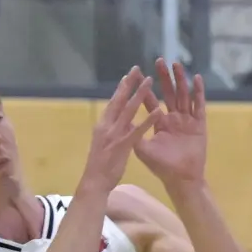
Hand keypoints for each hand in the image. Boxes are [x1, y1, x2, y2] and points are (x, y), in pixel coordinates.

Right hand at [82, 67, 160, 193]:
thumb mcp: (105, 142)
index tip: (129, 75)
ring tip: (150, 80)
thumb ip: (112, 129)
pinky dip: (148, 120)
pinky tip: (158, 111)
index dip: (121, 88)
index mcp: (103, 124)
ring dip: (140, 94)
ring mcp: (115, 134)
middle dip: (129, 84)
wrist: (94, 182)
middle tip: (138, 69)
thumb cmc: (100, 164)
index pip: (113, 102)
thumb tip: (120, 118)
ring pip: (129, 110)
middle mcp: (107, 125)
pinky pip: (138, 130)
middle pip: (120, 100)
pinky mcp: (123, 145)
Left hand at [133, 58, 208, 186]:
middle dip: (164, 77)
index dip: (145, 87)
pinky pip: (198, 105)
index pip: (151, 101)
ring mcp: (187, 120)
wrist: (181, 179)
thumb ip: (134, 134)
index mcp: (159, 123)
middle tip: (160, 60)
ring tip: (176, 64)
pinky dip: (198, 92)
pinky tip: (196, 79)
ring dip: (180, 80)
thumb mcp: (143, 150)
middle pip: (168, 93)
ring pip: (183, 95)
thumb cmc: (162, 167)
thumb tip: (120, 119)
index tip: (139, 72)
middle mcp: (173, 118)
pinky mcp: (199, 124)